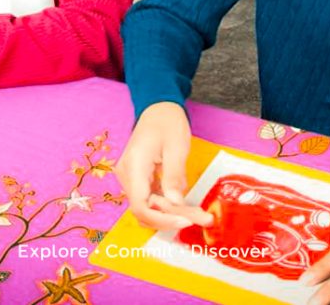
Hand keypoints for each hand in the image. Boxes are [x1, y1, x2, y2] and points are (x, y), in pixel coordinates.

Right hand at [114, 102, 212, 230]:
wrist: (158, 108)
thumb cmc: (167, 122)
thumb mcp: (176, 147)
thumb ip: (174, 176)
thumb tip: (176, 203)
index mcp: (134, 166)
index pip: (141, 206)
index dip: (163, 219)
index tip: (187, 220)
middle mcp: (127, 175)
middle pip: (145, 210)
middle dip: (172, 219)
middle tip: (202, 218)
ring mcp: (131, 178)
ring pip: (148, 208)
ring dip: (171, 215)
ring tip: (198, 214)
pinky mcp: (138, 179)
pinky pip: (151, 199)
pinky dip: (168, 206)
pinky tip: (186, 206)